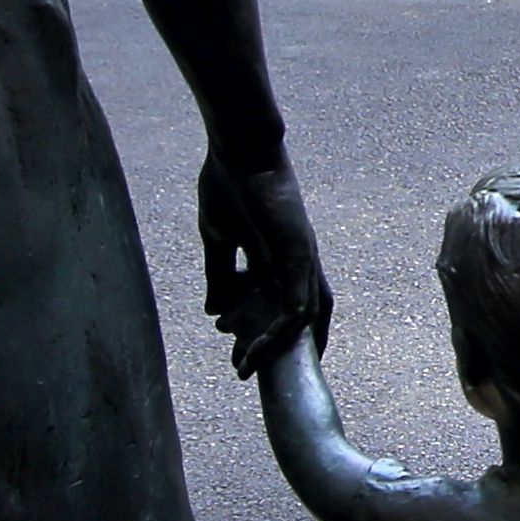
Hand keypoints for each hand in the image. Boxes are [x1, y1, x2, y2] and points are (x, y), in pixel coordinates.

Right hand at [200, 151, 329, 377]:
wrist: (238, 150)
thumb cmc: (229, 186)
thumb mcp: (219, 238)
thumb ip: (220, 275)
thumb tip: (214, 312)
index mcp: (283, 259)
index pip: (287, 309)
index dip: (269, 336)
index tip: (240, 356)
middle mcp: (301, 264)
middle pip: (303, 321)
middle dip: (278, 350)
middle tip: (245, 369)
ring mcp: (305, 261)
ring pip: (302, 321)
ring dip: (274, 347)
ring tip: (245, 366)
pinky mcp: (301, 257)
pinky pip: (297, 307)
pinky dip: (279, 331)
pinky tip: (254, 346)